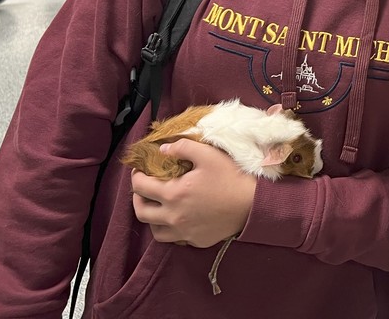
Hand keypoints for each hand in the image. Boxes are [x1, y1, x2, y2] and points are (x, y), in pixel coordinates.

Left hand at [131, 139, 256, 247]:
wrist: (252, 204)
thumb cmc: (230, 177)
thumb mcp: (208, 154)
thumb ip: (183, 147)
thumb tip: (163, 149)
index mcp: (173, 194)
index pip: (140, 187)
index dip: (136, 176)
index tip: (140, 169)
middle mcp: (173, 216)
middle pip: (141, 211)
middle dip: (137, 197)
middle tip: (144, 188)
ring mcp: (183, 232)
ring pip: (154, 230)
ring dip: (151, 216)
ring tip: (158, 205)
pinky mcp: (195, 241)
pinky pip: (173, 238)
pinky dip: (169, 229)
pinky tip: (177, 218)